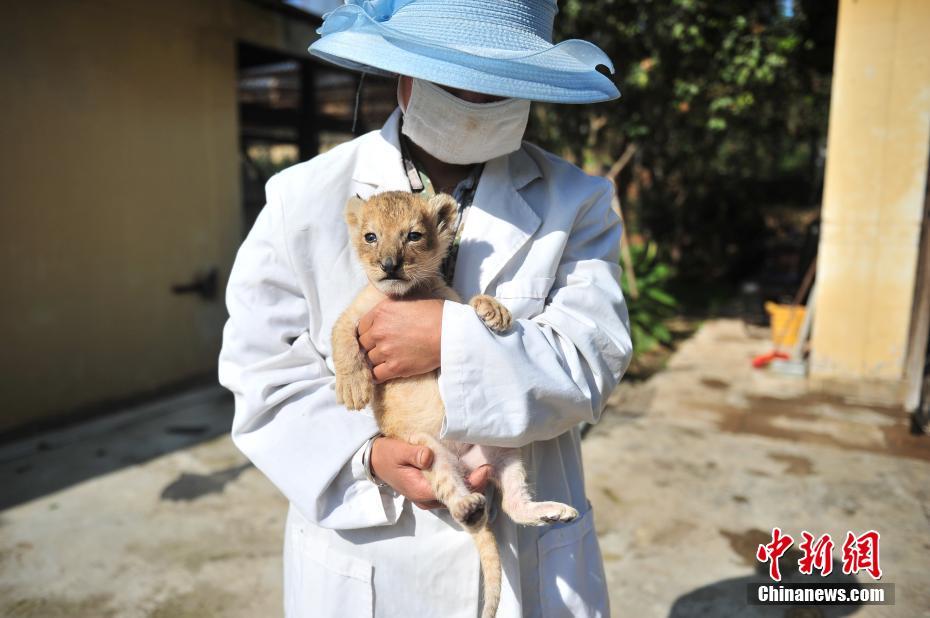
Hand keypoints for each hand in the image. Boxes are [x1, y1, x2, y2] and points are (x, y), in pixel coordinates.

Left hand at [357, 297, 442, 382]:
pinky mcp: (395, 368)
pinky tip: (382, 373)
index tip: (373, 336)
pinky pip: (376, 375)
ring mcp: (386, 350)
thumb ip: (393, 305)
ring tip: (385, 360)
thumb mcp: (411, 300)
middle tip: (380, 348)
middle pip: (363, 343)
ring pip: (369, 359)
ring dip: (375, 361)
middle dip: (370, 346)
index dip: (368, 332)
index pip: (361, 326)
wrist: (450, 334)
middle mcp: (379, 331)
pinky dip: (377, 375)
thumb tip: (388, 310)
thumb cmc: (436, 314)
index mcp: (381, 311)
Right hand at [370, 436, 491, 509]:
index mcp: (420, 490)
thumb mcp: (398, 451)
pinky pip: (449, 491)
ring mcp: (429, 497)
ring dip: (469, 485)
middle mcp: (427, 499)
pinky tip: (471, 472)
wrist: (377, 461)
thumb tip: (428, 457)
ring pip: (454, 496)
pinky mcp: (431, 491)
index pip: (449, 493)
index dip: (468, 485)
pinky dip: (461, 484)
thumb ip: (414, 454)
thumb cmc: (388, 455)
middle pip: (455, 497)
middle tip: (487, 469)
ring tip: (483, 470)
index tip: (482, 473)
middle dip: (473, 485)